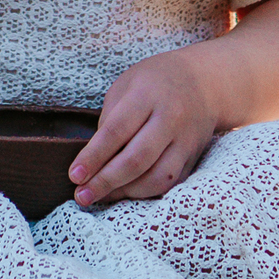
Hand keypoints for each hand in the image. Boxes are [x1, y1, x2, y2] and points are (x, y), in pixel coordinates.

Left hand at [68, 52, 218, 205]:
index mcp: (147, 94)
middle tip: (82, 196)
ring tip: (102, 196)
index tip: (74, 175)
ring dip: (126, 193)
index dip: (93, 156)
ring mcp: (186, 140)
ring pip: (158, 177)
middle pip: (137, 159)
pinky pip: (171, 183)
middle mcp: (170, 118)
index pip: (116, 131)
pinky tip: (127, 192)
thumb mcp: (126, 85)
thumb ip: (110, 118)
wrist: (204, 82)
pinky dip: (147, 192)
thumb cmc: (154, 81)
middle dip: (106, 181)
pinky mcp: (194, 157)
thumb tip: (94, 159)